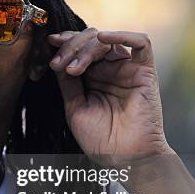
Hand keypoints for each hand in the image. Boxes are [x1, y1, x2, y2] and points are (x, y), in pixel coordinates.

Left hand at [47, 28, 172, 161]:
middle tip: (57, 63)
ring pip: (107, 41)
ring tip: (73, 68)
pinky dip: (122, 35)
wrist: (125, 159)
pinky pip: (141, 43)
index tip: (49, 43)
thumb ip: (68, 82)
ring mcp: (127, 69)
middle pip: (90, 40)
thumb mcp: (74, 107)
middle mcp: (109, 70)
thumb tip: (57, 58)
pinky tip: (103, 37)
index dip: (65, 42)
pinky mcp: (145, 72)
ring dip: (86, 49)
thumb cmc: (100, 139)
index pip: (79, 49)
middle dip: (71, 47)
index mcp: (92, 77)